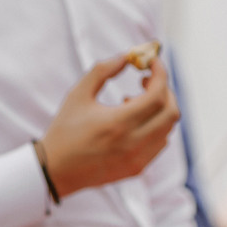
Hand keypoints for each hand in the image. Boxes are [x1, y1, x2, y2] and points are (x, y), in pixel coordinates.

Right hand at [39, 53, 178, 197]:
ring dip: (158, 109)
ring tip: (131, 102)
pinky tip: (133, 122)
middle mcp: (133, 143)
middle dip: (164, 90)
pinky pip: (160, 144)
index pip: (157, 95)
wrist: (55, 171)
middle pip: (171, 112)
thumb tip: (128, 56)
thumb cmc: (64, 130)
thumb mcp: (78, 94)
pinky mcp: (136, 169)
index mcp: (118, 123)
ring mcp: (137, 159)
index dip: (160, 74)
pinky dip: (155, 127)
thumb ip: (103, 70)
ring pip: (167, 129)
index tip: (153, 62)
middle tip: (146, 81)